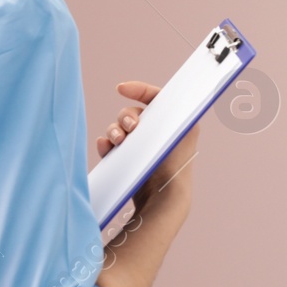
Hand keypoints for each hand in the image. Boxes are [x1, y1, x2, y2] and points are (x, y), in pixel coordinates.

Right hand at [97, 79, 198, 215]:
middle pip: (132, 113)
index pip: (154, 97)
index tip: (121, 88)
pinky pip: (110, 147)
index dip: (138, 89)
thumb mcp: (181, 130)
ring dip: (114, 131)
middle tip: (130, 127)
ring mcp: (141, 148)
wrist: (164, 197)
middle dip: (125, 117)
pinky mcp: (128, 162)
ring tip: (118, 141)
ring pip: (118, 129)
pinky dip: (106, 145)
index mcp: (174, 123)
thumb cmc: (175, 165)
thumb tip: (166, 93)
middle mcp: (157, 134)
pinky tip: (106, 148)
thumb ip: (173, 110)